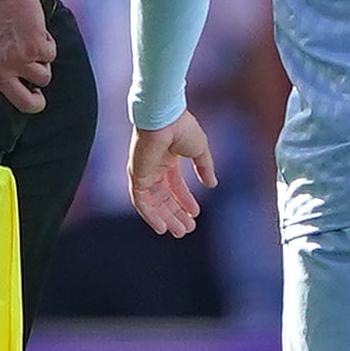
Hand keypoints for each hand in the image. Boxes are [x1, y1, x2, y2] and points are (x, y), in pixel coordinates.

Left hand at [0, 0, 54, 153]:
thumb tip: (10, 86)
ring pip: (43, 78)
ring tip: (29, 42)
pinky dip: (47, 43)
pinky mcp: (36, 47)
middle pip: (26, 103)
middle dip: (36, 102)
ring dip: (41, 63)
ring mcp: (18, 60)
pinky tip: (33, 29)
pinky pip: (50, 55)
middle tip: (37, 95)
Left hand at [127, 110, 215, 237]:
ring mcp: (144, 172)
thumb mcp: (200, 151)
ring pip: (153, 203)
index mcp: (167, 159)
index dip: (185, 201)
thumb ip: (205, 168)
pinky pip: (140, 202)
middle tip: (187, 229)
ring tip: (179, 232)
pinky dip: (150, 216)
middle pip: (164, 197)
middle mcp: (154, 167)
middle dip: (176, 213)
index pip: (175, 185)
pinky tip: (161, 227)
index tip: (195, 214)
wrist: (165, 117)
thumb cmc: (182, 128)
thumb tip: (212, 184)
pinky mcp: (136, 176)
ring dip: (165, 218)